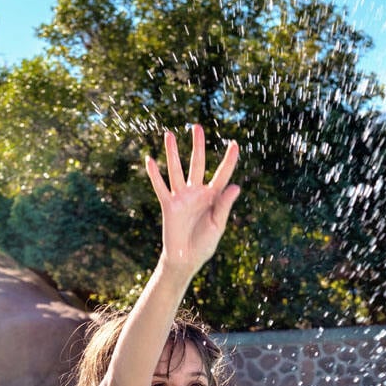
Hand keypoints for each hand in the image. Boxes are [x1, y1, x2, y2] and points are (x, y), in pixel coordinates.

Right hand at [145, 125, 239, 277]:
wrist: (186, 259)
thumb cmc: (204, 244)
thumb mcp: (218, 225)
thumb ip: (224, 205)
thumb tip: (236, 186)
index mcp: (213, 197)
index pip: (222, 174)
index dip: (229, 160)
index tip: (235, 143)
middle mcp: (197, 193)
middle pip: (197, 164)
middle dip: (198, 146)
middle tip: (197, 127)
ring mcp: (181, 197)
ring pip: (176, 170)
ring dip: (173, 153)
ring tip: (170, 134)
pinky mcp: (168, 205)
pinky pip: (160, 187)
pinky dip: (154, 174)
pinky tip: (149, 159)